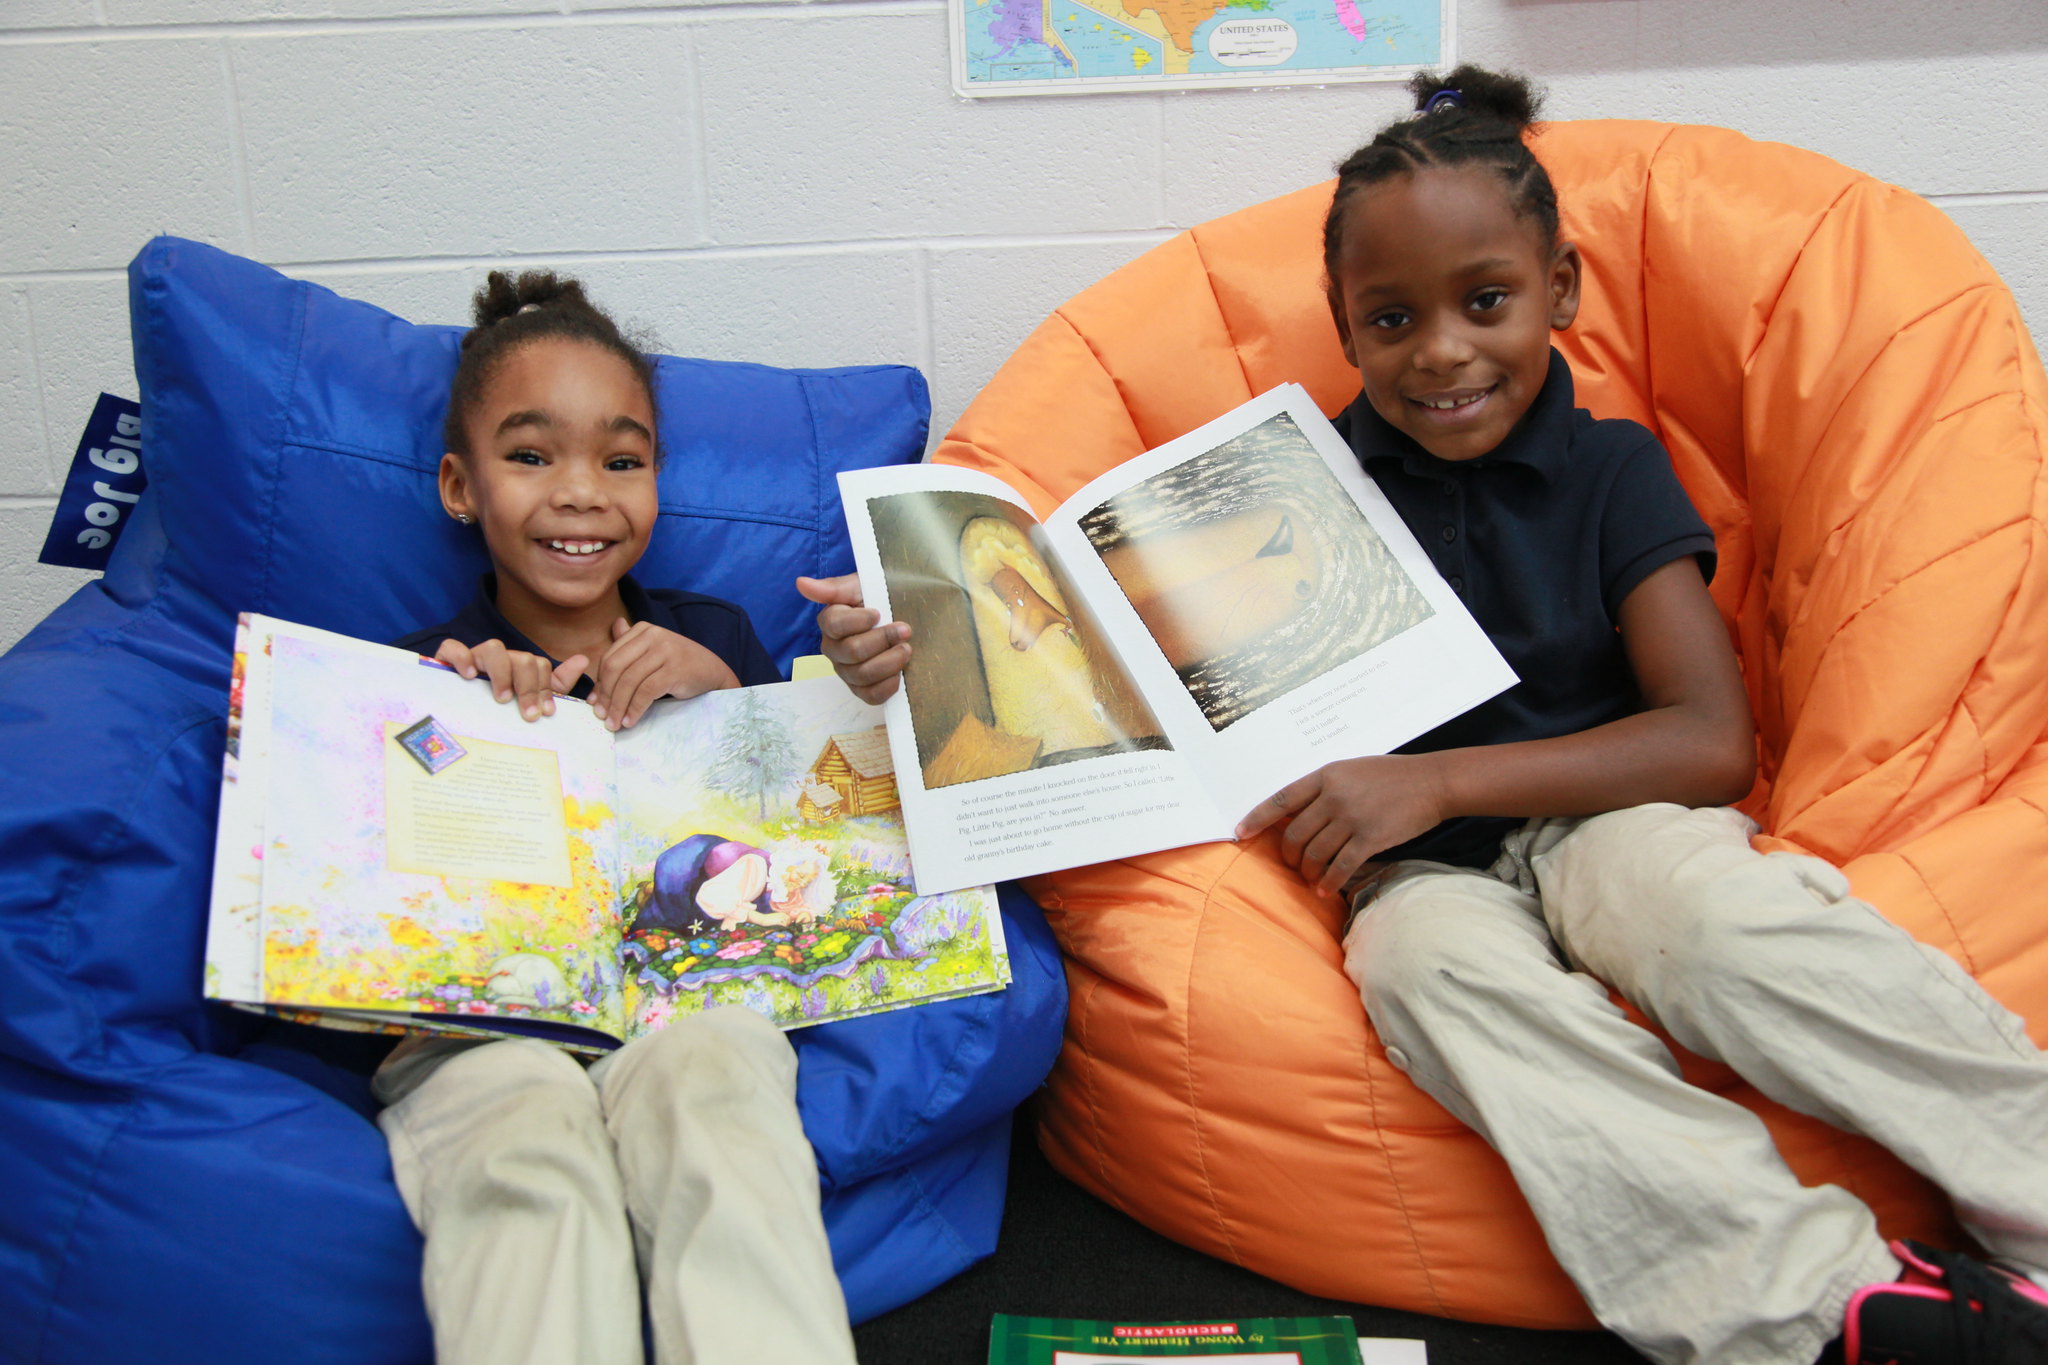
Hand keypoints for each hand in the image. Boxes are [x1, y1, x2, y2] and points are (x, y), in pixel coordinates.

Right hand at [434, 638, 585, 721]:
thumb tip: (583, 660)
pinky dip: (462, 658)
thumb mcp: (525, 700)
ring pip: (493, 648)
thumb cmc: (491, 708)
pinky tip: (469, 677)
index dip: (545, 687)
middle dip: (529, 686)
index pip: (539, 665)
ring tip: (502, 698)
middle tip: (527, 714)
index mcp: (516, 668)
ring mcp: (472, 658)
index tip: (545, 712)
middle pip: (521, 658)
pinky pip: (452, 648)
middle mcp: (498, 660)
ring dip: (502, 673)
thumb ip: (556, 684)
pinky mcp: (445, 660)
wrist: (450, 715)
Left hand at [590, 620, 739, 729]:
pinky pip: (646, 692)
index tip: (595, 704)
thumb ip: (629, 647)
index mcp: (643, 630)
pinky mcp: (675, 669)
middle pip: (616, 668)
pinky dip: (635, 709)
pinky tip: (630, 721)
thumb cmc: (680, 666)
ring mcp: (666, 650)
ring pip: (629, 681)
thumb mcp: (653, 653)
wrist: (714, 674)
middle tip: (602, 716)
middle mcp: (654, 635)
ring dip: (618, 707)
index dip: (600, 683)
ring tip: (615, 724)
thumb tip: (601, 644)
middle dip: (606, 696)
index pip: (610, 657)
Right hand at [796, 573, 911, 704]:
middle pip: (852, 651)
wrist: (900, 616)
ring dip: (890, 662)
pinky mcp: (862, 689)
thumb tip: (801, 583)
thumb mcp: (860, 586)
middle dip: (883, 640)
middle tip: (905, 630)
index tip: (878, 613)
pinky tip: (900, 673)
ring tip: (906, 649)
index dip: (859, 621)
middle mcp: (833, 649)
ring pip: (862, 675)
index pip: (835, 625)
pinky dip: (887, 686)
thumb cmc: (878, 600)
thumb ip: (832, 588)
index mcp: (830, 622)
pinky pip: (870, 696)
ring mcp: (846, 671)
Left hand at [1235, 754, 1449, 896]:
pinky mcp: (1370, 838)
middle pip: (1295, 834)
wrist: (1431, 782)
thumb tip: (1293, 815)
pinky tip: (1324, 890)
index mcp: (1326, 776)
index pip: (1281, 799)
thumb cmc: (1390, 776)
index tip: (1240, 832)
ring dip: (1308, 872)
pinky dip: (1328, 882)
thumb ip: (1323, 789)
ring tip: (1310, 879)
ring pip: (1314, 854)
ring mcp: (1352, 818)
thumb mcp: (1350, 771)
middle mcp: (1335, 796)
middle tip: (1292, 865)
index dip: (1257, 818)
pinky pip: (1339, 867)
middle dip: (1288, 855)